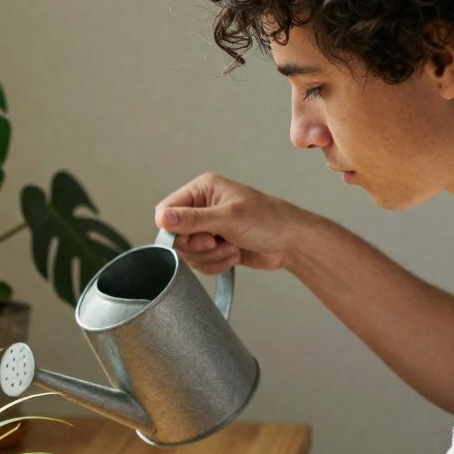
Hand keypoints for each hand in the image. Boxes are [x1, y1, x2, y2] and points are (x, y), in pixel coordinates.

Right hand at [154, 173, 325, 273]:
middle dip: (197, 246)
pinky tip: (234, 255)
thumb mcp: (228, 218)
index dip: (174, 230)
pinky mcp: (214, 246)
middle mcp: (201, 207)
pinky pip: (200, 262)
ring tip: (232, 248)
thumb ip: (192, 219)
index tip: (197, 238)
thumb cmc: (268, 221)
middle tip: (217, 243)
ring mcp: (207, 227)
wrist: (292, 243)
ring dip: (210, 257)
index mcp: (202, 190)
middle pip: (175, 235)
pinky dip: (215, 264)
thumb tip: (161, 218)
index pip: (166, 211)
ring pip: (187, 252)